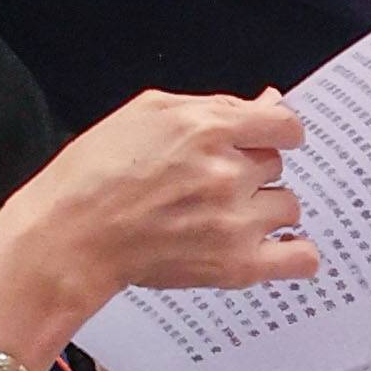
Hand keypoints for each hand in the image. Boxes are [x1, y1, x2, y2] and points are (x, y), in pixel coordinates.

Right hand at [5, 85, 310, 349]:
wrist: (70, 237)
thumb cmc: (97, 172)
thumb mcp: (149, 111)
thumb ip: (216, 105)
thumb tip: (268, 104)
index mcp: (206, 127)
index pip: (284, 124)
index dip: (276, 129)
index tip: (267, 137)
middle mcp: (226, 173)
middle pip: (277, 163)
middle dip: (252, 167)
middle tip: (214, 179)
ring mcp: (233, 222)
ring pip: (288, 205)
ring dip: (265, 206)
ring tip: (229, 213)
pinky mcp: (235, 266)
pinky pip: (299, 258)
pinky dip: (297, 252)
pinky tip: (277, 245)